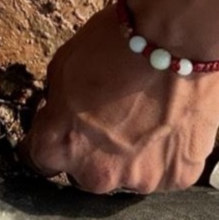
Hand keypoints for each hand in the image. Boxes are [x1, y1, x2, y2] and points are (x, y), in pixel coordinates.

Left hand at [21, 8, 218, 193]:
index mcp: (57, 148)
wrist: (179, 38)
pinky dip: (169, 157)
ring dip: (135, 158)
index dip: (54, 137)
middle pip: (88, 175)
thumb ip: (58, 107)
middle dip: (96, 153)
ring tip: (152, 122)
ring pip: (131, 177)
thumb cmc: (118, 46)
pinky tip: (175, 127)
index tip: (68, 124)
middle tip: (117, 120)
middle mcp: (96, 175)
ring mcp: (141, 181)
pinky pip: (168, 173)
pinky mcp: (179, 177)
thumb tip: (64, 118)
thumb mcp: (63, 69)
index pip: (40, 159)